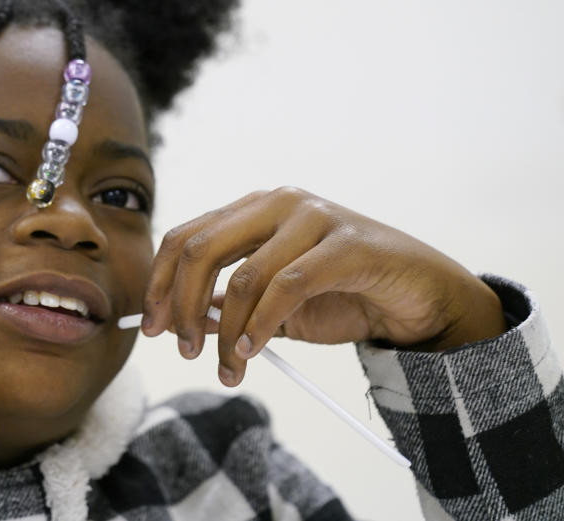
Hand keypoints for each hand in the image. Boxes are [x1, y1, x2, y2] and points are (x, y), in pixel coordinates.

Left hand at [142, 187, 505, 386]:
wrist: (420, 295)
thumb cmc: (346, 294)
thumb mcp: (277, 304)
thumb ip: (233, 304)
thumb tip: (185, 320)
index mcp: (254, 209)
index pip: (185, 237)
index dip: (160, 282)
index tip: (151, 327)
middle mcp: (278, 203)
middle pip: (200, 249)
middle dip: (181, 305)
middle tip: (182, 349)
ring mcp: (313, 217)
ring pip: (242, 276)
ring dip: (226, 333)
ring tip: (227, 369)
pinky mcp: (345, 243)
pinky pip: (286, 287)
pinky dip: (261, 325)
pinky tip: (252, 351)